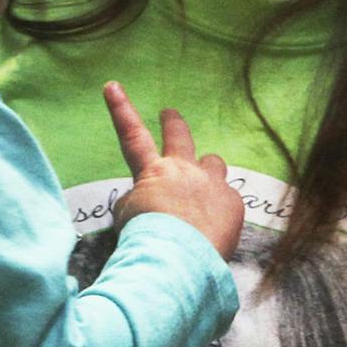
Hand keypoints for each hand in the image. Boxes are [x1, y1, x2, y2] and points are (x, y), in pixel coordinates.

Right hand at [105, 82, 243, 258]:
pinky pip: (228, 198)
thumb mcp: (128, 217)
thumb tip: (148, 199)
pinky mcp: (234, 202)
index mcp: (153, 173)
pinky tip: (214, 228)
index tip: (113, 86)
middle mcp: (184, 170)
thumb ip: (138, 200)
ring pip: (213, 163)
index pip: (132, 136)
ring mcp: (212, 184)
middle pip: (180, 136)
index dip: (121, 109)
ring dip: (207, 171)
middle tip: (170, 114)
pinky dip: (221, 209)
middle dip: (173, 123)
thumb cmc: (145, 240)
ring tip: (203, 188)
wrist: (178, 260)